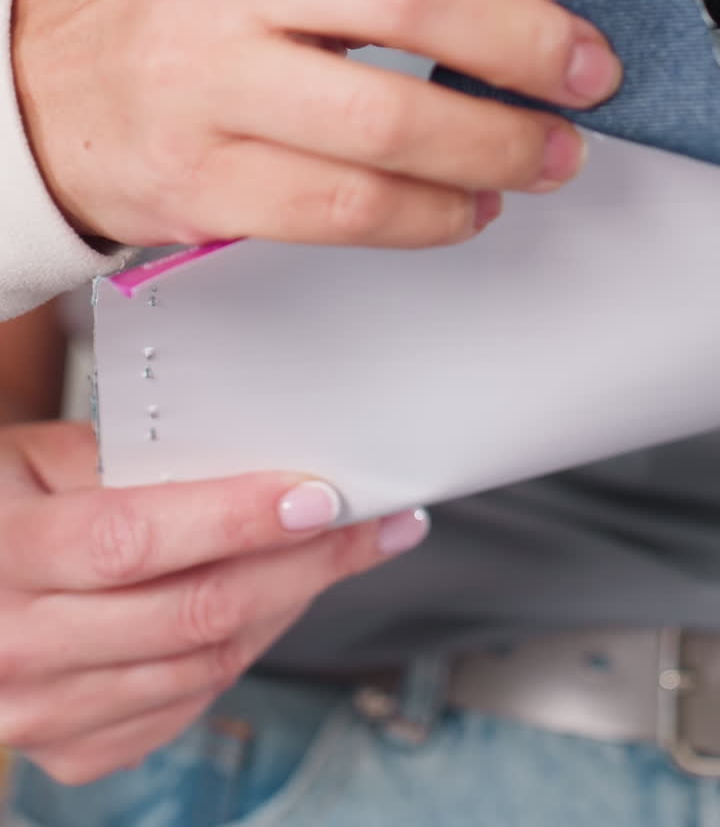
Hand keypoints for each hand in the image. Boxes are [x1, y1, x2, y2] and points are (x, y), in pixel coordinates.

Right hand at [0, 422, 426, 782]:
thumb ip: (129, 459)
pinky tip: (272, 604)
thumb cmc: (3, 506)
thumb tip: (251, 462)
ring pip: (208, 665)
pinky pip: (192, 704)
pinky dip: (246, 651)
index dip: (238, 521)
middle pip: (195, 612)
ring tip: (335, 555)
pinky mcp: (76, 750)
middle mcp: (19, 645)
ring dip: (289, 605)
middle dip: (303, 563)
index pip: (139, 541)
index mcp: (8, 553)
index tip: (320, 498)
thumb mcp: (39, 456)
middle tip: (370, 525)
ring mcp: (46, 712)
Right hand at [13, 0, 620, 248]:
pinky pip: (347, 206)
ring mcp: (204, 74)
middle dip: (536, 50)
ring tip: (537, 159)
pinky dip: (430, 215)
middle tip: (585, 83)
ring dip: (496, 148)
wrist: (32, 77)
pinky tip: (460, 207)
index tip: (578, 0)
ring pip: (392, 118)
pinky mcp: (198, 174)